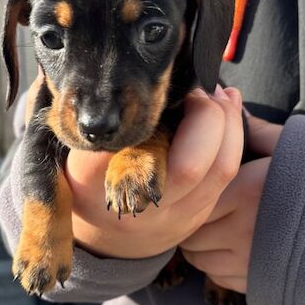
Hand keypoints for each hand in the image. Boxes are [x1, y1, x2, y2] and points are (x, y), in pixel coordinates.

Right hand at [64, 86, 244, 258]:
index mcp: (93, 183)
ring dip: (230, 123)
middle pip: (191, 162)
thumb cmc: (85, 179)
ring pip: (221, 169)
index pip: (128, 139)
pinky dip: (234, 139)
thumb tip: (102, 66)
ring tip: (220, 96)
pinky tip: (225, 115)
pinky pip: (227, 176)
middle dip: (207, 114)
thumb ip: (88, 112)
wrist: (101, 239)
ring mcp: (170, 218)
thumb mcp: (70, 148)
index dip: (150, 105)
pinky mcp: (196, 219)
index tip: (155, 83)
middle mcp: (136, 205)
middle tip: (199, 89)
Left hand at [180, 111, 283, 292]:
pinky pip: (218, 278)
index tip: (196, 191)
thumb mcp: (289, 145)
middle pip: (190, 235)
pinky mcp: (257, 284)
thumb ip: (251, 129)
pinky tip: (232, 251)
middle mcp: (243, 229)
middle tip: (202, 213)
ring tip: (215, 233)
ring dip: (201, 248)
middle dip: (191, 224)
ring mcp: (250, 262)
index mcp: (246, 191)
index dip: (190, 196)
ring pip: (199, 260)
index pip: (192, 199)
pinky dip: (218, 267)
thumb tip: (221, 101)